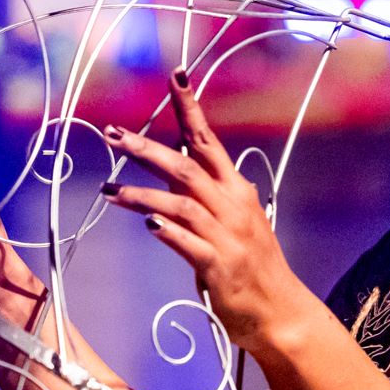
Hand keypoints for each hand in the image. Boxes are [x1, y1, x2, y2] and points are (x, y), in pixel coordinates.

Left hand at [99, 69, 312, 350]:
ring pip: (181, 204)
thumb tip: (178, 171)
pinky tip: (148, 226)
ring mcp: (228, 236)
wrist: (280, 312)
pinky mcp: (220, 266)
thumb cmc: (253, 266)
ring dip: (143, 195)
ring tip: (109, 191)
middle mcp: (233, 206)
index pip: (209, 141)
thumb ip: (207, 195)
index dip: (191, 109)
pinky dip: (169, 232)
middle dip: (147, 148)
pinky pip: (190, 244)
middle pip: (187, 166)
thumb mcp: (234, 221)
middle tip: (114, 134)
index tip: (175, 77)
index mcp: (236, 190)